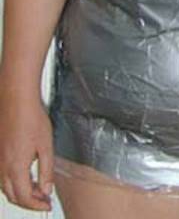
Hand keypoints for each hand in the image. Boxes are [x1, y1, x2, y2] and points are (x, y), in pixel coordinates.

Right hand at [0, 85, 53, 210]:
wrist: (17, 100)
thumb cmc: (32, 118)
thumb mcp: (46, 146)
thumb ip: (46, 170)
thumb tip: (47, 189)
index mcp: (15, 168)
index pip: (24, 198)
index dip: (37, 205)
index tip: (47, 205)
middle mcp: (3, 167)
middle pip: (13, 195)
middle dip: (28, 202)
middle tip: (43, 200)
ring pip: (5, 187)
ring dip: (20, 192)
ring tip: (37, 188)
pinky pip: (2, 175)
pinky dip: (13, 181)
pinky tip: (24, 174)